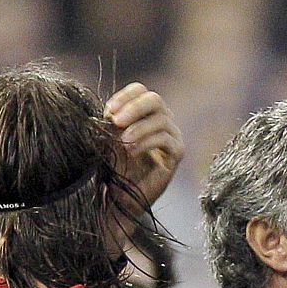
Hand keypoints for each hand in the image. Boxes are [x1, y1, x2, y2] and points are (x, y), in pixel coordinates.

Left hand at [105, 83, 184, 209]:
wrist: (122, 197)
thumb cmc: (115, 167)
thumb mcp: (109, 139)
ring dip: (139, 128)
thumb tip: (112, 111)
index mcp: (145, 112)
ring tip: (122, 142)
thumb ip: (113, 122)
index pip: (140, 91)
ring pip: (161, 119)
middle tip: (116, 121)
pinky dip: (146, 142)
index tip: (109, 111)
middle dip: (134, 108)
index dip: (125, 97)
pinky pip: (165, 139)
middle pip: (154, 99)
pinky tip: (132, 151)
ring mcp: (172, 135)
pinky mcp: (177, 153)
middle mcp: (162, 120)